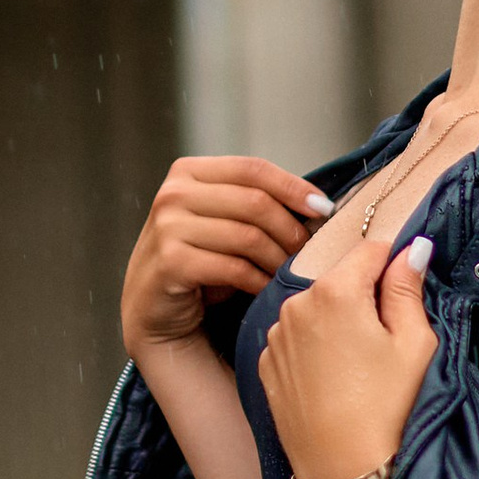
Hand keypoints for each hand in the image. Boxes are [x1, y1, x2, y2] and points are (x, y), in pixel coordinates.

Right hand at [121, 153, 332, 360]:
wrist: (155, 310)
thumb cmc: (198, 261)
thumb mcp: (221, 220)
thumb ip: (253, 203)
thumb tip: (316, 203)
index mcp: (188, 171)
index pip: (253, 169)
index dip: (293, 186)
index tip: (323, 208)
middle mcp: (173, 194)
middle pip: (255, 201)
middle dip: (291, 228)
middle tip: (310, 249)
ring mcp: (168, 227)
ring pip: (248, 236)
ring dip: (279, 258)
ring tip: (291, 271)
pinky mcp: (171, 263)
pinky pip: (233, 268)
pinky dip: (259, 280)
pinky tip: (268, 288)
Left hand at [258, 232, 437, 478]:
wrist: (348, 478)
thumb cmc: (390, 411)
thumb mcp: (415, 344)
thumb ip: (408, 287)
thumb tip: (412, 248)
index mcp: (335, 291)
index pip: (371, 250)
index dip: (395, 265)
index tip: (408, 291)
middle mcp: (296, 305)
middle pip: (341, 279)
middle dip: (365, 296)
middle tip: (387, 339)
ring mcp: (276, 337)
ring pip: (317, 308)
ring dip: (338, 320)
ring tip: (360, 366)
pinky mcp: (267, 366)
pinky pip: (297, 338)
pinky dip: (316, 347)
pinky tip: (336, 381)